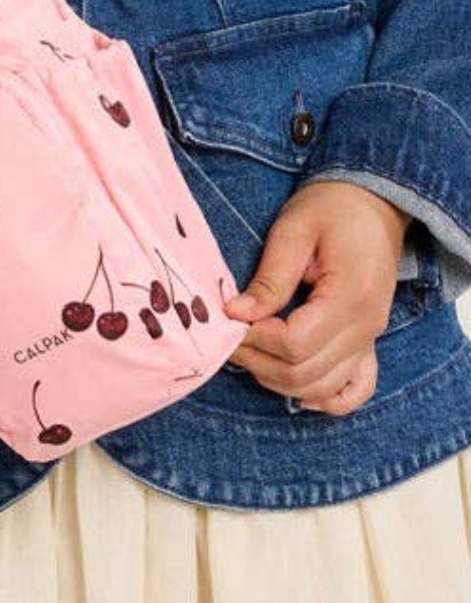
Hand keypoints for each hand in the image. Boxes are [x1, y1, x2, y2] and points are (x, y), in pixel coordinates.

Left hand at [221, 180, 411, 414]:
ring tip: (249, 352)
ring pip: (325, 387)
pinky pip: (355, 389)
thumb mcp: (293, 230)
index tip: (228, 319)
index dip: (255, 338)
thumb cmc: (331, 208)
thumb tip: (236, 313)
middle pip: (307, 372)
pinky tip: (296, 390)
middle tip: (228, 337)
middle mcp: (367, 327)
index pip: (295, 343)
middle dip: (259, 361)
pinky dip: (326, 398)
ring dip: (280, 380)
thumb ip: (269, 278)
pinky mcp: (370, 342)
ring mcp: (372, 339)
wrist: (373, 204)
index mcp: (349, 298)